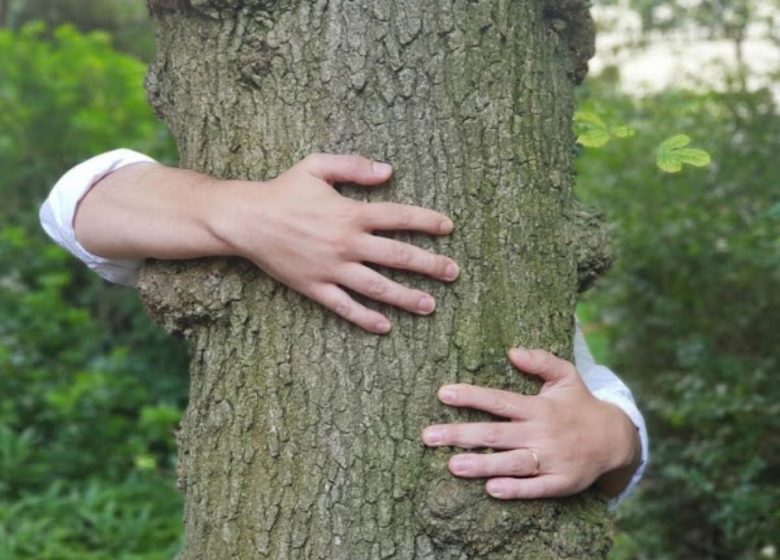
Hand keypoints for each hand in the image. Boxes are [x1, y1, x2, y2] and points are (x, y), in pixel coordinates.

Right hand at [213, 153, 458, 333]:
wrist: (245, 220)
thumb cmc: (282, 190)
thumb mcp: (316, 166)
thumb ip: (354, 166)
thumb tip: (389, 171)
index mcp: (350, 213)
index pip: (399, 218)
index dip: (427, 222)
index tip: (448, 228)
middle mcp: (346, 244)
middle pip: (397, 256)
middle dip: (429, 265)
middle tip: (453, 272)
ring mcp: (332, 269)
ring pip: (377, 287)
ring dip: (406, 297)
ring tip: (430, 305)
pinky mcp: (315, 287)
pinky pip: (344, 307)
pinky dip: (365, 318)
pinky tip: (385, 326)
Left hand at [421, 348, 640, 498]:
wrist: (616, 439)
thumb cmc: (581, 404)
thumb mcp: (567, 376)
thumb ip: (541, 361)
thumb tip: (512, 351)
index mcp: (539, 407)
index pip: (499, 401)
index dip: (471, 396)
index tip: (443, 393)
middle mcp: (542, 433)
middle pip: (496, 433)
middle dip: (461, 434)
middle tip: (429, 436)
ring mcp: (552, 459)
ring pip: (511, 462)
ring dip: (481, 464)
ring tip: (452, 465)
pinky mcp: (561, 482)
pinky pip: (535, 488)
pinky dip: (515, 489)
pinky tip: (491, 490)